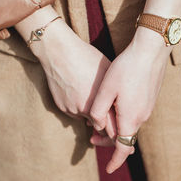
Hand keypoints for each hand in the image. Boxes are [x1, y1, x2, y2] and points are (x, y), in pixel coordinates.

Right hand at [15, 6, 113, 124]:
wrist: (60, 52)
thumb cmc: (88, 58)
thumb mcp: (108, 74)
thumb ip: (114, 94)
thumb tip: (120, 105)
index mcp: (101, 103)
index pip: (112, 128)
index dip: (116, 128)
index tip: (119, 124)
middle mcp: (86, 110)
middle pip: (99, 127)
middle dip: (104, 124)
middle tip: (108, 115)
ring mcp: (73, 109)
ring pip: (86, 119)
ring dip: (90, 114)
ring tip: (91, 95)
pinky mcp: (62, 107)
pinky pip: (74, 112)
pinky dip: (78, 107)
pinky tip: (79, 91)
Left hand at [90, 27, 171, 172]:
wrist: (151, 50)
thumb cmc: (127, 68)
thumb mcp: (106, 89)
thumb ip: (98, 111)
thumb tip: (96, 126)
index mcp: (131, 118)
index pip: (122, 148)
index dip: (115, 161)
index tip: (108, 170)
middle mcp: (142, 116)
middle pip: (125, 138)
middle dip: (109, 142)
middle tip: (90, 137)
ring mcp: (148, 108)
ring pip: (130, 126)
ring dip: (115, 129)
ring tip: (98, 120)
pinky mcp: (150, 99)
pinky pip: (135, 116)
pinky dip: (123, 119)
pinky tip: (113, 107)